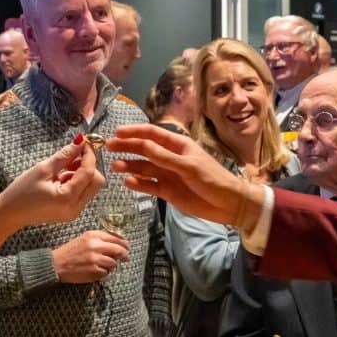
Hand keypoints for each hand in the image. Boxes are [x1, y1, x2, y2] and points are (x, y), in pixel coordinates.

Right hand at [0, 137, 104, 225]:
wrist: (10, 213)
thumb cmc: (21, 192)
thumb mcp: (43, 169)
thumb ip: (65, 156)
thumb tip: (80, 142)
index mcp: (68, 198)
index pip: (89, 172)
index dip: (89, 155)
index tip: (85, 142)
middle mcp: (75, 208)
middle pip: (97, 182)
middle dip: (88, 166)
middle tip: (73, 157)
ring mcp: (74, 212)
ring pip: (91, 187)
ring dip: (82, 174)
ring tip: (61, 169)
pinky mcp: (71, 212)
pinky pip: (83, 193)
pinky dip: (77, 182)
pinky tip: (61, 178)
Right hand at [52, 230, 128, 282]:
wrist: (56, 264)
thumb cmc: (71, 251)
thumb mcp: (84, 238)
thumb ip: (100, 238)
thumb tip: (119, 242)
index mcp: (93, 235)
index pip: (116, 238)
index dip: (124, 243)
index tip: (127, 247)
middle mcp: (95, 246)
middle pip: (119, 250)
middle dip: (124, 255)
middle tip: (126, 258)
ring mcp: (95, 259)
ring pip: (113, 263)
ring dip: (112, 265)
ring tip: (104, 265)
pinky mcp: (94, 271)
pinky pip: (106, 272)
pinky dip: (104, 272)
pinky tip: (96, 270)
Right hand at [104, 124, 263, 227]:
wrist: (228, 204)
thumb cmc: (212, 179)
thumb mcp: (188, 166)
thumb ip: (164, 157)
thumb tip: (142, 144)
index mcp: (178, 145)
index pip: (152, 134)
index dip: (134, 132)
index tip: (117, 132)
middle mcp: (170, 157)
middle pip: (144, 149)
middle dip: (127, 147)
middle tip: (109, 147)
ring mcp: (168, 174)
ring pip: (144, 168)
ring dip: (130, 166)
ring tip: (116, 167)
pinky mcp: (167, 191)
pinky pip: (149, 185)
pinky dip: (138, 184)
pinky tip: (128, 182)